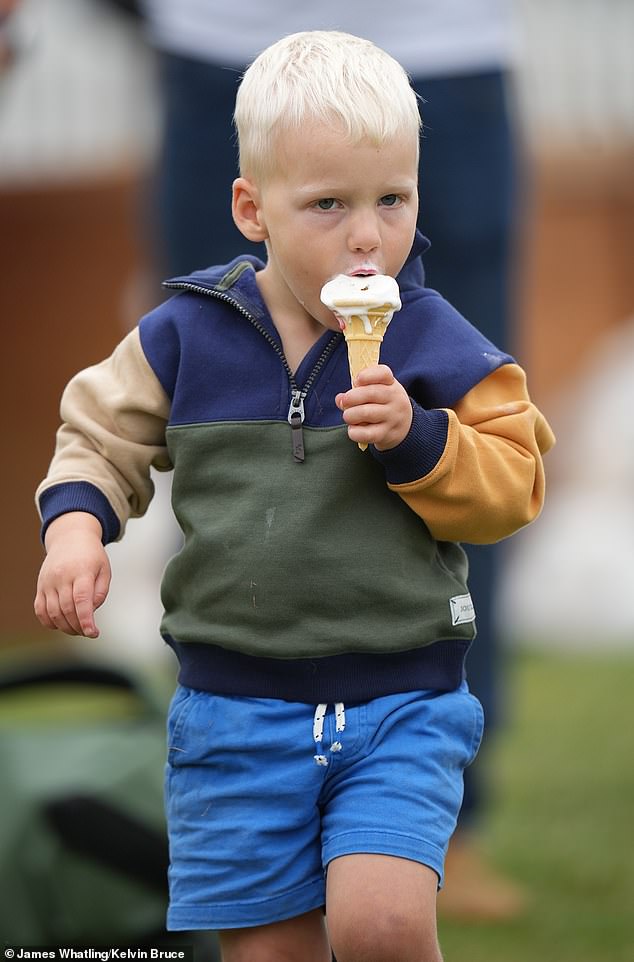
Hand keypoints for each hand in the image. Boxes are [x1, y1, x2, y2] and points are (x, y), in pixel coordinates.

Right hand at [34, 512, 110, 638]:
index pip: (81, 600)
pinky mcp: (40, 586)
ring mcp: (48, 581)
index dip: (86, 620)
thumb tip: (90, 612)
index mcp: (81, 571)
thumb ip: (100, 592)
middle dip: (79, 627)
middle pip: (67, 609)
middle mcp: (62, 576)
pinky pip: (40, 610)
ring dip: (65, 627)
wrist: (70, 538)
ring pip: (53, 612)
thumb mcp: (104, 570)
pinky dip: (49, 622)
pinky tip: (60, 624)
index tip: (93, 633)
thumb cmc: (91, 556)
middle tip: (88, 632)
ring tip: (77, 629)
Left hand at [335, 364, 412, 450]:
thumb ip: (357, 391)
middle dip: (351, 397)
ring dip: (350, 415)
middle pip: (371, 393)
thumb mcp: (376, 392)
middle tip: (344, 402)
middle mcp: (395, 399)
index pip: (383, 373)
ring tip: (348, 416)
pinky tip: (353, 429)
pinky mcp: (386, 434)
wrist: (405, 426)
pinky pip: (366, 433)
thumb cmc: (384, 405)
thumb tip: (340, 399)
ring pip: (366, 413)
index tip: (357, 380)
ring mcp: (392, 417)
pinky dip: (354, 432)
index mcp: (391, 384)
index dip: (367, 375)